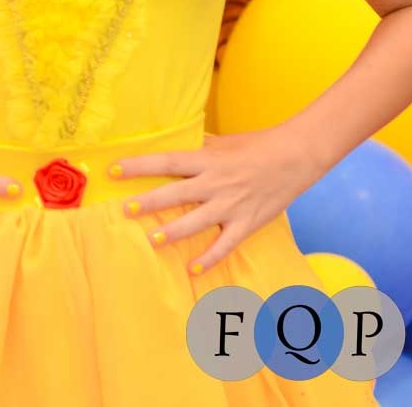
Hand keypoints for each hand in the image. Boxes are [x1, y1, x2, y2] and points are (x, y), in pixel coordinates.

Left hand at [111, 127, 321, 274]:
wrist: (295, 156)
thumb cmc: (257, 145)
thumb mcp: (224, 141)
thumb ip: (199, 146)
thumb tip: (174, 144)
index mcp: (208, 159)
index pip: (167, 161)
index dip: (140, 165)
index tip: (115, 169)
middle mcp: (216, 183)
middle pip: (177, 193)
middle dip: (149, 202)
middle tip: (124, 210)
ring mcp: (231, 205)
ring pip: (197, 221)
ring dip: (174, 232)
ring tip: (151, 240)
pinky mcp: (246, 223)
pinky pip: (225, 244)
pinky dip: (210, 258)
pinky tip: (193, 269)